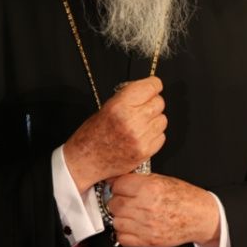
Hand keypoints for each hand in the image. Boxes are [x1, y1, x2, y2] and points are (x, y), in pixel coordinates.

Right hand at [63, 77, 166, 192]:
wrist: (84, 161)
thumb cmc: (92, 134)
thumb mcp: (106, 107)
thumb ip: (129, 97)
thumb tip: (149, 90)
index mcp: (119, 106)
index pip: (151, 87)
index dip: (153, 85)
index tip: (153, 86)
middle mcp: (132, 121)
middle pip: (159, 102)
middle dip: (152, 103)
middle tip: (141, 108)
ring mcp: (140, 138)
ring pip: (162, 119)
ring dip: (154, 120)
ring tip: (139, 125)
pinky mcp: (145, 152)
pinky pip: (161, 136)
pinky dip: (154, 135)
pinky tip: (140, 137)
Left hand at [106, 173, 220, 246]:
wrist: (200, 216)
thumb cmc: (185, 197)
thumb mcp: (163, 180)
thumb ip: (139, 180)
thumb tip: (116, 179)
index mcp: (151, 188)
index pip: (118, 185)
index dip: (119, 186)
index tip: (122, 188)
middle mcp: (147, 206)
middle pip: (114, 204)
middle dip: (118, 201)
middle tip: (127, 201)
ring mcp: (146, 225)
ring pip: (116, 222)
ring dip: (121, 218)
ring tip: (132, 214)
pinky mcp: (148, 240)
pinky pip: (122, 239)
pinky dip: (124, 234)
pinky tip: (133, 226)